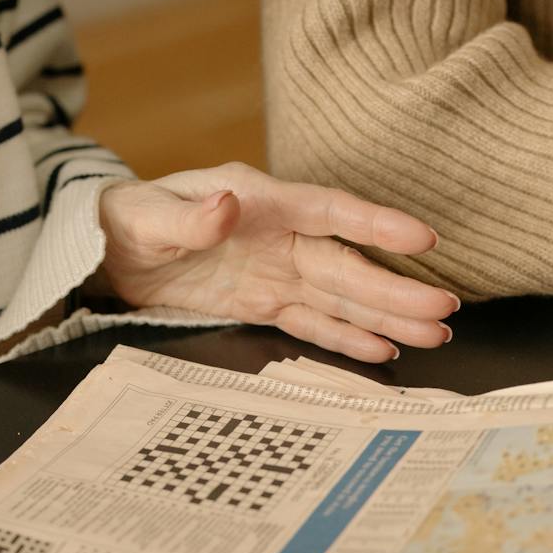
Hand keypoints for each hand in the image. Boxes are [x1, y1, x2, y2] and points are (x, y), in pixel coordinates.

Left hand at [95, 163, 459, 363]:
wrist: (107, 249)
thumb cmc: (127, 219)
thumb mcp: (147, 217)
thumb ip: (189, 215)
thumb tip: (228, 204)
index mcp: (261, 201)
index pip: (330, 211)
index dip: (377, 225)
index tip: (423, 238)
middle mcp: (280, 235)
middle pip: (347, 264)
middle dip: (396, 288)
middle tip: (445, 310)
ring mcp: (277, 272)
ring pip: (342, 297)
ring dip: (387, 316)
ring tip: (435, 335)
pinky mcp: (265, 303)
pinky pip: (313, 322)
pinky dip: (348, 337)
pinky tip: (385, 351)